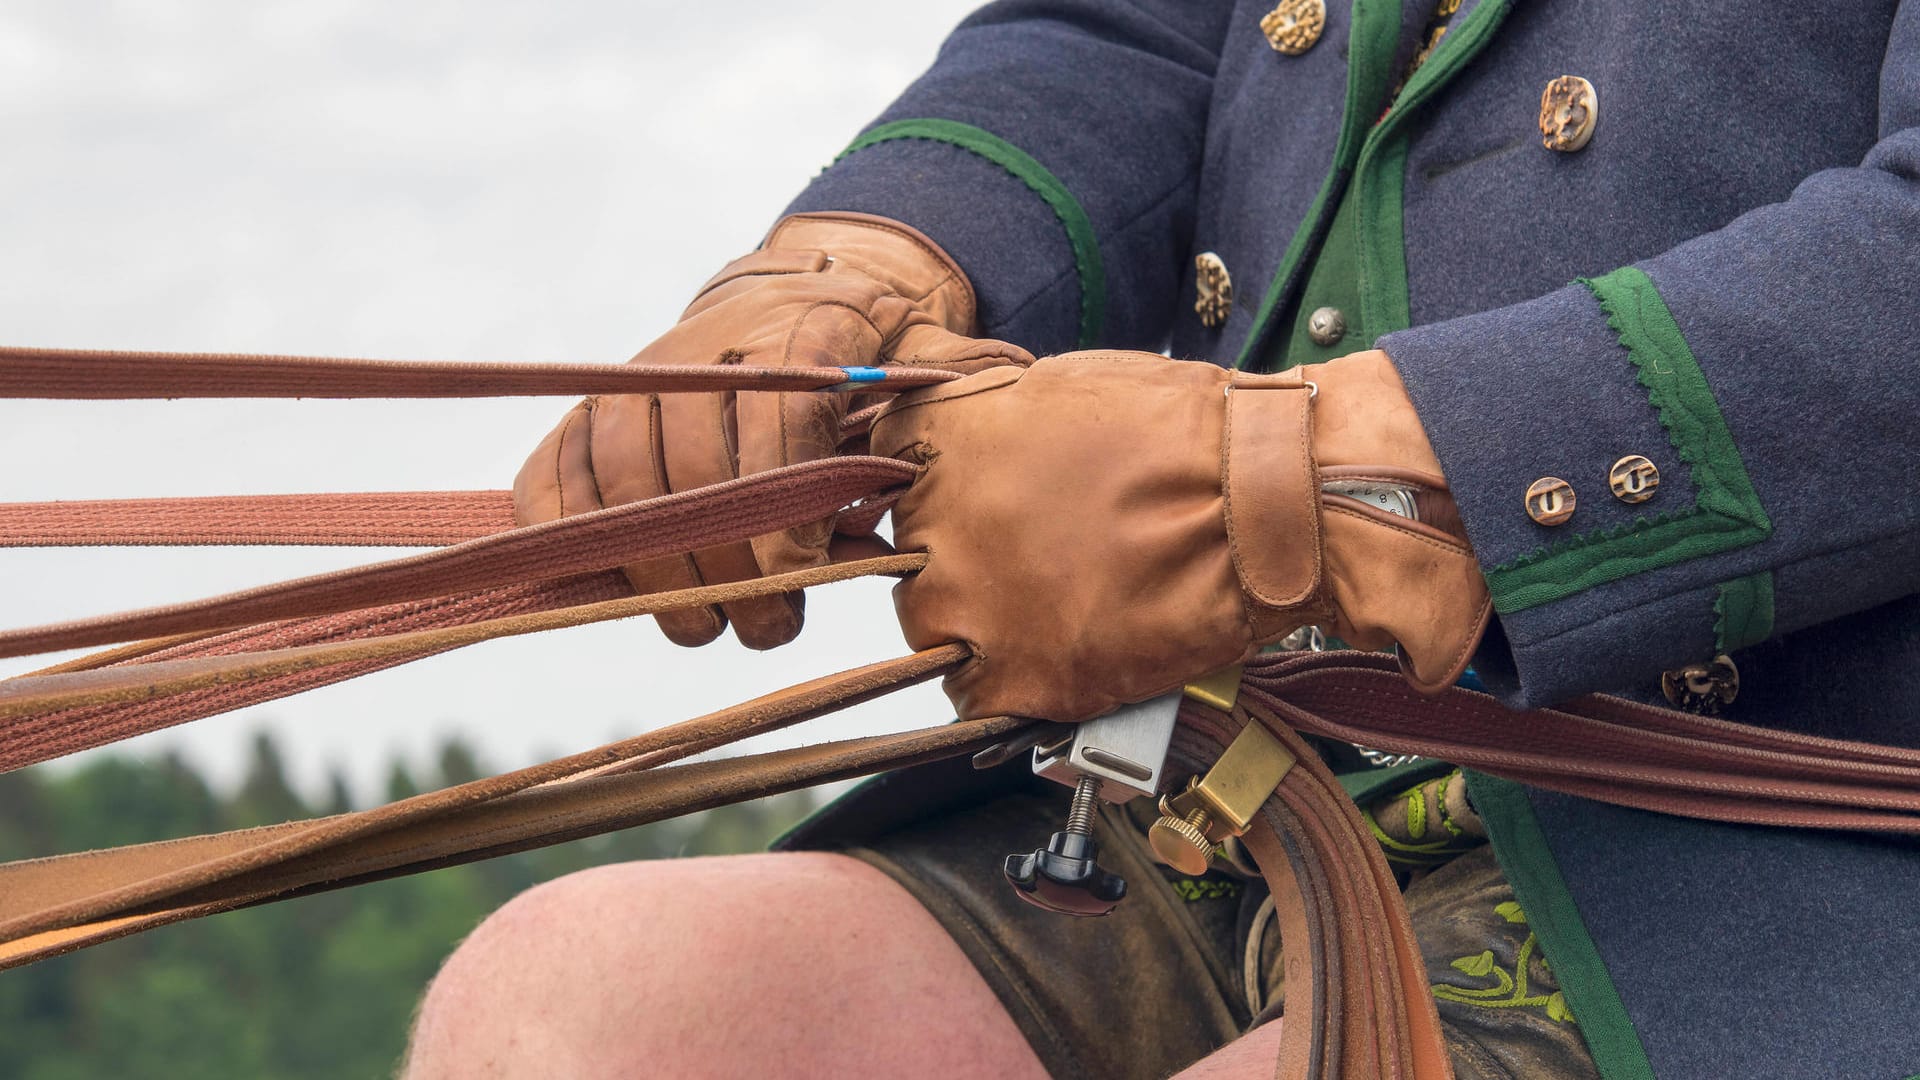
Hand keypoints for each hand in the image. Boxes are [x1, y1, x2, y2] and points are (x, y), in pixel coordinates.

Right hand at [513, 212, 1031, 648]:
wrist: (799, 287)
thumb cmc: (874, 353)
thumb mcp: (926, 359)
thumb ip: (954, 389)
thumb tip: (1011, 396)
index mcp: (802, 332)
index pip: (777, 424)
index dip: (782, 513)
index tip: (802, 573)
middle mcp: (708, 348)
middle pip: (697, 474)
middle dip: (730, 571)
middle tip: (765, 629)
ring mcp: (637, 376)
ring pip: (624, 485)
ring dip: (660, 574)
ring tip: (706, 626)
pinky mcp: (589, 407)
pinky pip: (553, 474)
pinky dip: (568, 533)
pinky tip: (609, 580)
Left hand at [870, 350, 1491, 721]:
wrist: (1266, 501)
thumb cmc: (1180, 436)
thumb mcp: (1054, 380)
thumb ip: (973, 402)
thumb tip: (931, 404)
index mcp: (929, 442)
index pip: (877, 478)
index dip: (930, 496)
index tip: (963, 507)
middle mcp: (928, 529)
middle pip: (908, 562)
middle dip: (964, 561)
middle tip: (1040, 553)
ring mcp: (965, 612)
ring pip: (938, 634)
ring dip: (986, 624)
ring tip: (1067, 598)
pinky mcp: (1010, 682)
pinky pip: (977, 699)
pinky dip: (1018, 683)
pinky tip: (1071, 645)